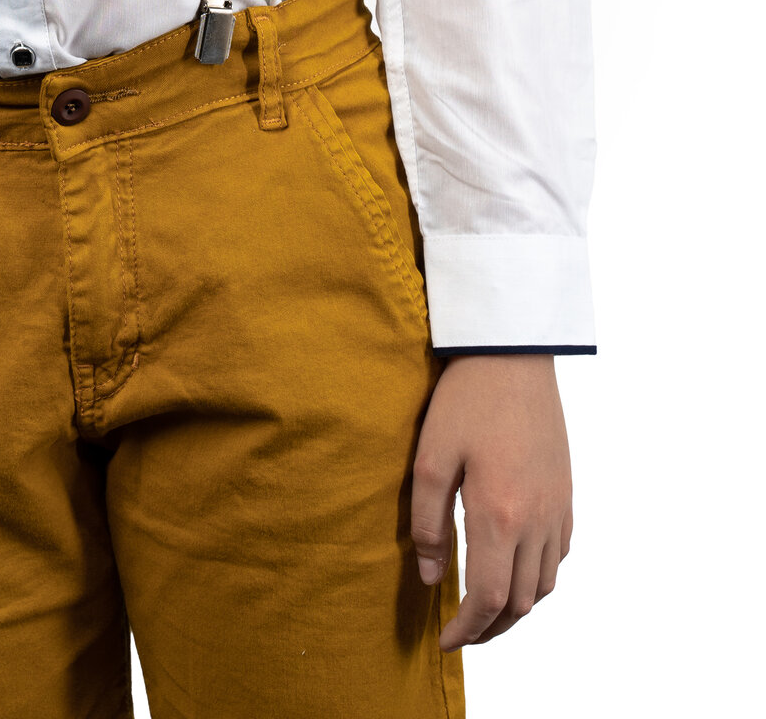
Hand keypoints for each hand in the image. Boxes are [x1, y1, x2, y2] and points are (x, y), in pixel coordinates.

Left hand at [412, 354, 572, 649]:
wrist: (513, 354)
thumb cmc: (466, 400)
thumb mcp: (430, 457)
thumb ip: (428, 523)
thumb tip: (431, 577)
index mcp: (498, 516)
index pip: (486, 599)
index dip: (466, 630)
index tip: (444, 640)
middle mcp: (535, 521)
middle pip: (519, 602)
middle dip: (489, 629)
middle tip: (461, 632)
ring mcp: (557, 508)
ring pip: (544, 585)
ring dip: (515, 608)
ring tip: (485, 609)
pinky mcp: (566, 493)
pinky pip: (559, 555)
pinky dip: (537, 577)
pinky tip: (513, 568)